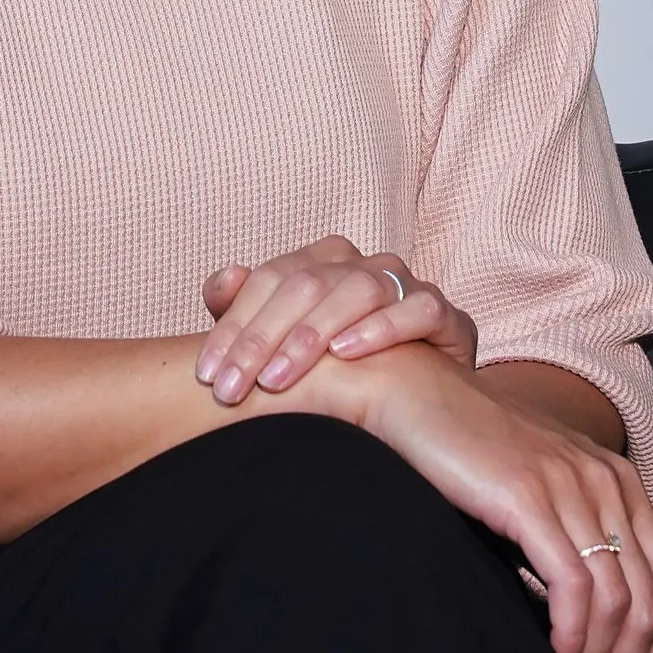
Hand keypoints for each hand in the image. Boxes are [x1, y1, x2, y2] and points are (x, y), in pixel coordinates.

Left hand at [194, 235, 476, 405]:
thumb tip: (222, 280)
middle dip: (261, 338)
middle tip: (233, 389)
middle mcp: (362, 265)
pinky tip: (348, 353)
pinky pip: (418, 308)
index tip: (207, 375)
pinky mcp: (445, 313)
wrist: (427, 391)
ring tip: (278, 377)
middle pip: (305, 284)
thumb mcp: (285, 341)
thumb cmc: (342, 364)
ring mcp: (406, 285)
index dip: (233, 326)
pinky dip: (381, 327)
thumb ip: (245, 310)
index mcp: (321, 262)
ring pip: (358, 290)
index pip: (267, 280)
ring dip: (312, 334)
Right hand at [349, 346, 652, 652]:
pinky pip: (572, 589)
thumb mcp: (535, 492)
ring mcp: (571, 487)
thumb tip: (584, 624)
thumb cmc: (461, 451)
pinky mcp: (529, 497)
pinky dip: (569, 638)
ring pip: (617, 604)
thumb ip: (569, 538)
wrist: (410, 394)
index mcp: (618, 482)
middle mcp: (607, 482)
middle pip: (652, 602)